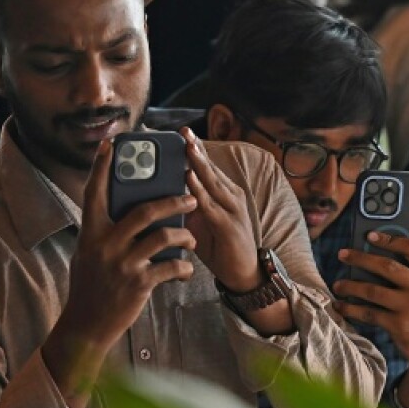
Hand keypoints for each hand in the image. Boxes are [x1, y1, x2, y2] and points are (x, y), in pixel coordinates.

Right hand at [43, 140, 195, 407]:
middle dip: (173, 201)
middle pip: (145, 211)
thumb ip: (106, 232)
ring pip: (163, 237)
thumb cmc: (90, 285)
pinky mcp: (139, 285)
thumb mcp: (89, 254)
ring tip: (191, 237)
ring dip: (184, 235)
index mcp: (91, 233)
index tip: (109, 144)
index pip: (95, 193)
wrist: (86, 326)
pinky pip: (171, 268)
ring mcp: (123, 265)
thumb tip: (129, 207)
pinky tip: (186, 269)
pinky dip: (183, 267)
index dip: (101, 167)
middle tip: (191, 197)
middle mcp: (105, 245)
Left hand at [179, 128, 261, 291]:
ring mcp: (233, 209)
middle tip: (182, 132)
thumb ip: (189, 206)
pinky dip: (199, 190)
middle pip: (211, 169)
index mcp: (225, 193)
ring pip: (212, 182)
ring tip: (187, 147)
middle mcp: (231, 196)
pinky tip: (189, 178)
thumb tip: (163, 193)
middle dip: (196, 150)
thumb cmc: (220, 246)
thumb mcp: (202, 222)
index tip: (182, 133)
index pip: (208, 167)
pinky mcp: (229, 225)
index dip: (196, 149)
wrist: (245, 275)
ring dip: (199, 164)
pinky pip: (211, 205)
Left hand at [333, 233, 408, 407]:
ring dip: (351, 286)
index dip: (389, 239)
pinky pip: (369, 312)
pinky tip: (341, 306)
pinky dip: (351, 308)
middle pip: (387, 266)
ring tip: (337, 285)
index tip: (369, 236)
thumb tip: (378, 253)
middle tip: (342, 255)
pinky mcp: (399, 325)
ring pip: (373, 290)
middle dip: (360, 258)